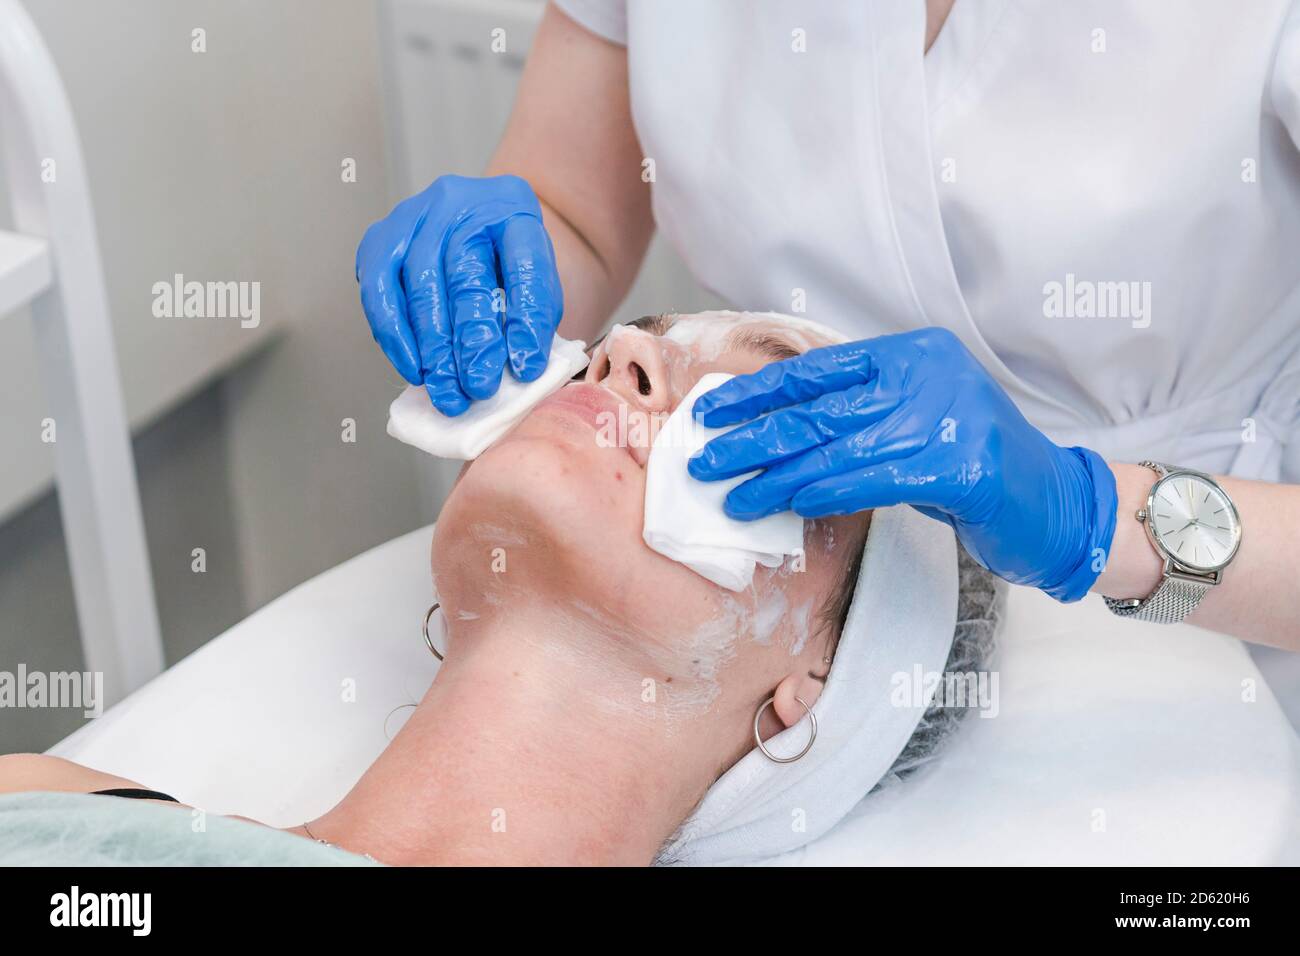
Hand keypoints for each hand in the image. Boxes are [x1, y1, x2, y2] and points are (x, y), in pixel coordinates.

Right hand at [355, 174, 562, 415]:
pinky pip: (381, 292)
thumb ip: (533, 315)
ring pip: (421, 288)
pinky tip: (415, 370)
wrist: (467, 218)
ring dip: (434, 350)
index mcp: (513, 207)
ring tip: (448, 392)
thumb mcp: (534, 274)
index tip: (527, 367)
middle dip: (473, 342)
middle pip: (467, 277)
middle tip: (479, 388)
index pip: (525, 265)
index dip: (526, 319)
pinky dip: (396, 337)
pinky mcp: (380, 237)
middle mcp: (462, 203)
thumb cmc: (505, 257)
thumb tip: (520, 369)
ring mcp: (416, 215)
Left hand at [688, 327, 1116, 600]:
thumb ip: (861, 412)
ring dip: (775, 477)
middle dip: (752, 437)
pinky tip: (788, 505)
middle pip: (819, 409)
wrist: (1059, 505)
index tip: (710, 413)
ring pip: (836, 448)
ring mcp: (950, 418)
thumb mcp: (917, 420)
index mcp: (915, 353)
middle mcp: (932, 375)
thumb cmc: (975, 466)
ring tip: (732, 496)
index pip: (818, 370)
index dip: (758, 392)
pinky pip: (871, 481)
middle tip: (703, 461)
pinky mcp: (961, 468)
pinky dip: (824, 494)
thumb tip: (775, 429)